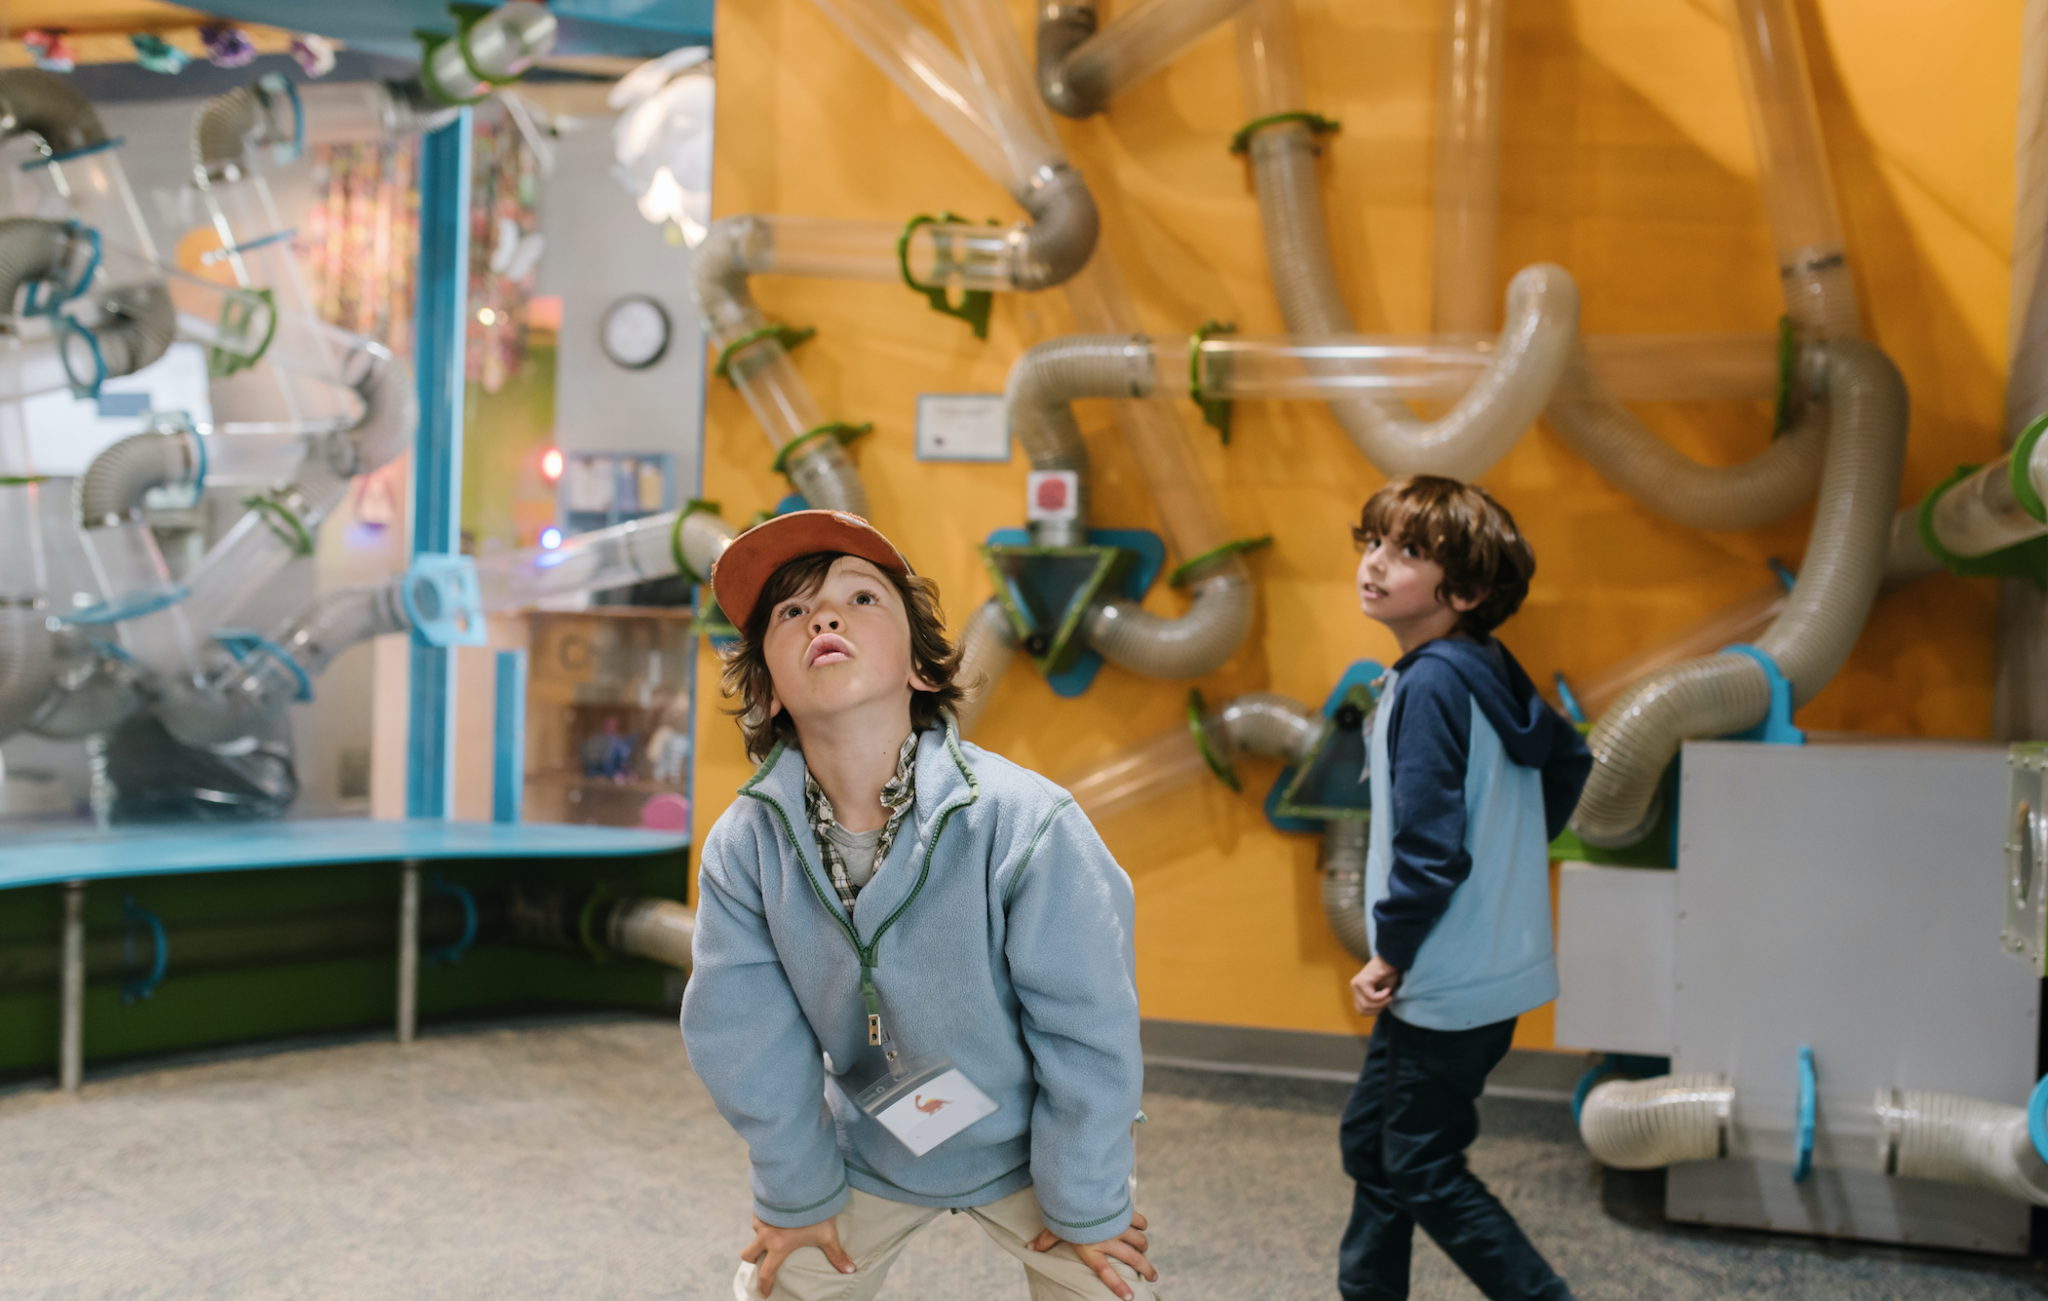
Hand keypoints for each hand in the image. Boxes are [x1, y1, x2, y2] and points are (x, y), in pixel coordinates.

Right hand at [740, 1213, 855, 1297]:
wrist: (801, 1181)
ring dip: (761, 1235)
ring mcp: (760, 1218)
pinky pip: (758, 1215)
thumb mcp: (827, 1234)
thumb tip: (850, 1270)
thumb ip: (836, 1253)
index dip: (765, 1285)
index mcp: (779, 1246)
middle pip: (748, 1254)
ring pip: (753, 1232)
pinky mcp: (761, 1204)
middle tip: (764, 1258)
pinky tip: (777, 1213)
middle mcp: (765, 1234)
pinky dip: (764, 1218)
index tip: (765, 1293)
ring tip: (775, 1230)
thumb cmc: (814, 1210)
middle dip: (753, 1259)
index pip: (767, 1272)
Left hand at [1028, 1210, 1155, 1299]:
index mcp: (1092, 1250)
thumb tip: (1029, 1249)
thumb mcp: (1056, 1228)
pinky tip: (1143, 1227)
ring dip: (1144, 1247)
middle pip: (1132, 1259)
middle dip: (1145, 1268)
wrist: (1082, 1191)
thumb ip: (1045, 1240)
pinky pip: (1139, 1221)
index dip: (1119, 1286)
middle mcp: (1109, 1242)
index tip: (1130, 1297)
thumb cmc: (1067, 1213)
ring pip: (1139, 1241)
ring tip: (1145, 1252)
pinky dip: (1142, 1225)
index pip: (1107, 1273)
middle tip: (1153, 1276)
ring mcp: (1120, 1228)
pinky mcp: (1125, 1213)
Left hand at [1351, 955, 1401, 1015]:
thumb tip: (1373, 1014)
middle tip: (1388, 999)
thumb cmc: (1389, 976)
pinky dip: (1382, 996)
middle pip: (1362, 1010)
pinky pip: (1371, 997)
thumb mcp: (1381, 993)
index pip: (1360, 1011)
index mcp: (1357, 990)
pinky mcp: (1362, 981)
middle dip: (1378, 1008)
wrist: (1393, 961)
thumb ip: (1374, 1003)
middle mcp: (1354, 986)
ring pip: (1366, 1004)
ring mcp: (1356, 983)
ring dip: (1381, 1003)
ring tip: (1389, 995)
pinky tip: (1387, 989)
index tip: (1384, 1004)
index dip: (1374, 1011)